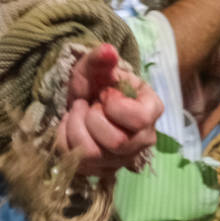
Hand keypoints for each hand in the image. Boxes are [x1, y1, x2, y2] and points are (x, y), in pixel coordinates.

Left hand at [56, 44, 161, 175]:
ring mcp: (123, 158)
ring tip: (77, 114)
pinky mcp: (103, 170)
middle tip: (88, 105)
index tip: (105, 94)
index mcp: (153, 110)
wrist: (86, 103)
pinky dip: (66, 143)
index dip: (113, 106)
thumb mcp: (97, 68)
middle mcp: (144, 139)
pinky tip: (71, 129)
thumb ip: (101, 59)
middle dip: (91, 119)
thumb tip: (108, 50)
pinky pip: (77, 164)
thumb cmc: (97, 84)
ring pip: (93, 155)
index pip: (138, 120)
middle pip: (115, 143)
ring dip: (75, 129)